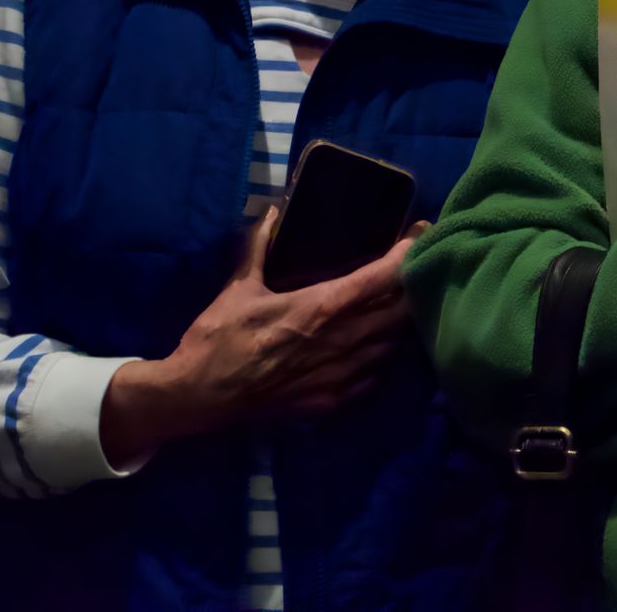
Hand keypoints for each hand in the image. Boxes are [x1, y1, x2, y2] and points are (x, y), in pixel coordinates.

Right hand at [100, 209, 421, 465]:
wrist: (197, 398)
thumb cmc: (218, 339)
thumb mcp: (238, 288)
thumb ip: (259, 247)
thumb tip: (271, 213)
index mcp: (320, 307)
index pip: (382, 278)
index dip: (407, 254)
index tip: (419, 235)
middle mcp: (341, 342)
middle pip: (400, 312)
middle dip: (413, 287)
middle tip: (415, 268)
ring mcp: (340, 377)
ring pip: (393, 345)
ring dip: (399, 323)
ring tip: (399, 303)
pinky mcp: (333, 403)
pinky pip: (374, 375)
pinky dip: (381, 356)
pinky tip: (374, 345)